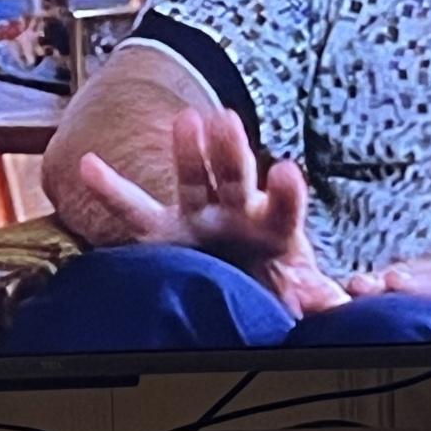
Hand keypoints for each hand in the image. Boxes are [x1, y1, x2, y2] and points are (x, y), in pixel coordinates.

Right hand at [78, 108, 346, 316]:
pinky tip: (88, 165)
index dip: (285, 193)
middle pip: (233, 177)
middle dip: (230, 151)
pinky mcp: (164, 231)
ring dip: (187, 151)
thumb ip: (320, 299)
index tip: (286, 171)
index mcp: (273, 228)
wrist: (240, 290)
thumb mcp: (303, 295)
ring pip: (192, 179)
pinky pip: (132, 210)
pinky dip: (109, 188)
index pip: (282, 208)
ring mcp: (198, 215)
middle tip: (228, 121)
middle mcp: (234, 211)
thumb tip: (342, 309)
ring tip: (185, 121)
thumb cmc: (276, 288)